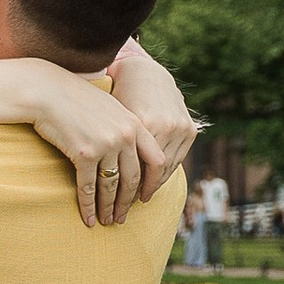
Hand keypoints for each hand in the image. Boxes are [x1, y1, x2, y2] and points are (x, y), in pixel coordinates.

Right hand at [23, 65, 142, 226]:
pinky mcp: (84, 153)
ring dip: (108, 208)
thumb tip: (131, 152)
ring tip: (106, 221)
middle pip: (134, 179)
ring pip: (111, 186)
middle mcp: (125, 135)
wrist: (47, 91)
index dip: (154, 184)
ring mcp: (105, 144)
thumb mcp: (109, 108)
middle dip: (127, 203)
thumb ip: (125, 128)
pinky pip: (88, 187)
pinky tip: (88, 218)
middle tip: (122, 218)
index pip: (156, 161)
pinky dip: (88, 205)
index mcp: (135, 123)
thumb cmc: (75, 99)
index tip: (145, 198)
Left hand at [109, 39, 199, 203]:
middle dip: (135, 194)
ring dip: (152, 187)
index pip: (133, 168)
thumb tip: (95, 181)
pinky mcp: (189, 129)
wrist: (143, 72)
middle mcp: (163, 126)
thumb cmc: (116, 96)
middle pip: (150, 172)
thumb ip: (107, 145)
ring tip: (137, 200)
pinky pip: (177, 160)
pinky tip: (153, 183)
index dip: (120, 189)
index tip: (110, 204)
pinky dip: (164, 174)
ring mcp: (179, 127)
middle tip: (122, 211)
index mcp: (141, 123)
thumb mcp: (109, 119)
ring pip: (166, 169)